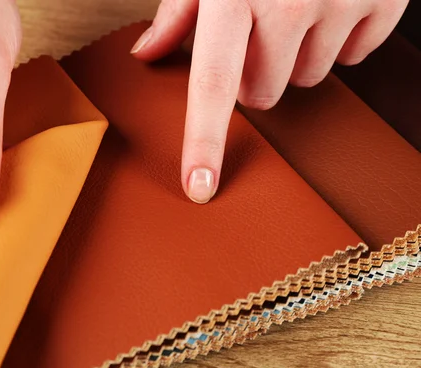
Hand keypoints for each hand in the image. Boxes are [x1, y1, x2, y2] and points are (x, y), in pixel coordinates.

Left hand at [131, 0, 407, 203]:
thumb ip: (180, 10)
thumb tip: (147, 53)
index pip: (213, 85)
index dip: (205, 141)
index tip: (201, 186)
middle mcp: (290, 4)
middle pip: (262, 94)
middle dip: (255, 74)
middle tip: (258, 33)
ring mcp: (342, 3)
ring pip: (308, 80)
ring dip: (296, 57)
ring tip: (296, 10)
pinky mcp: (383, 1)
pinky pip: (354, 57)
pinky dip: (340, 40)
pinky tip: (333, 5)